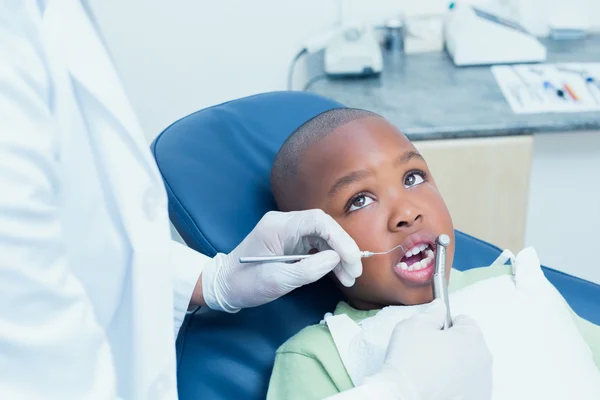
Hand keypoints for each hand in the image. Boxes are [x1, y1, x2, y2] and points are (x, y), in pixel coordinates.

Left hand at [201, 210, 361, 311]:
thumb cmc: (245, 284)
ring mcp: (288, 232)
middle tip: (355, 272)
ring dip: (339, 256)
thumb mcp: (277, 281)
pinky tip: (338, 273)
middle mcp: (285, 223)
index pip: (318, 221)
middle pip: (324, 227)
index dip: (340, 238)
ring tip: (349, 277)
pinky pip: (316, 245)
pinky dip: (329, 259)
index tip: (351, 260)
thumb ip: (308, 269)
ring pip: (323, 236)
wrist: (224, 286)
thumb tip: (336, 259)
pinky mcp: (290, 242)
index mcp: (278, 226)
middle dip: (343, 248)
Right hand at [366, 300, 492, 399]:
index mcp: (472, 338)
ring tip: (432, 371)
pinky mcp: (477, 399)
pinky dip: (457, 384)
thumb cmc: (408, 361)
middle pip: (469, 344)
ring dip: (456, 365)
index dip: (446, 324)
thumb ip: (432, 312)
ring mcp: (482, 384)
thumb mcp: (414, 325)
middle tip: (429, 352)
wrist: (403, 398)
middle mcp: (484, 361)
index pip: (464, 321)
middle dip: (453, 345)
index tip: (433, 332)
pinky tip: (439, 386)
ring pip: (470, 366)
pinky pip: (468, 386)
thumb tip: (440, 306)